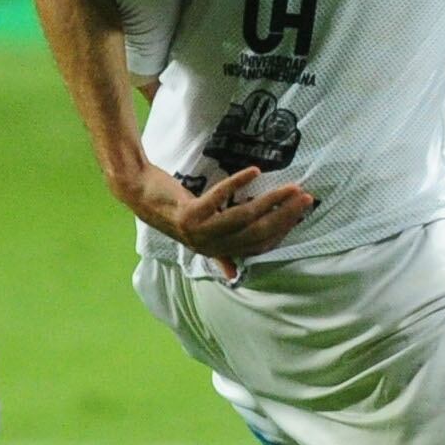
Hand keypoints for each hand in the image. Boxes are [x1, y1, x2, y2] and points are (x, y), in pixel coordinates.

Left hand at [124, 160, 314, 271]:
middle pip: (256, 233)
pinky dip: (238, 183)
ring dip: (270, 201)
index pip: (258, 245)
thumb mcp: (197, 235)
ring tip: (290, 187)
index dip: (282, 230)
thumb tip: (235, 272)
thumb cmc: (173, 210)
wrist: (139, 194)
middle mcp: (209, 245)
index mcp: (216, 250)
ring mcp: (199, 231)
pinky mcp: (190, 213)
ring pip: (244, 217)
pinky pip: (220, 198)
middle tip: (305, 199)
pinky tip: (254, 172)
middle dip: (284, 216)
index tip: (301, 213)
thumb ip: (218, 253)